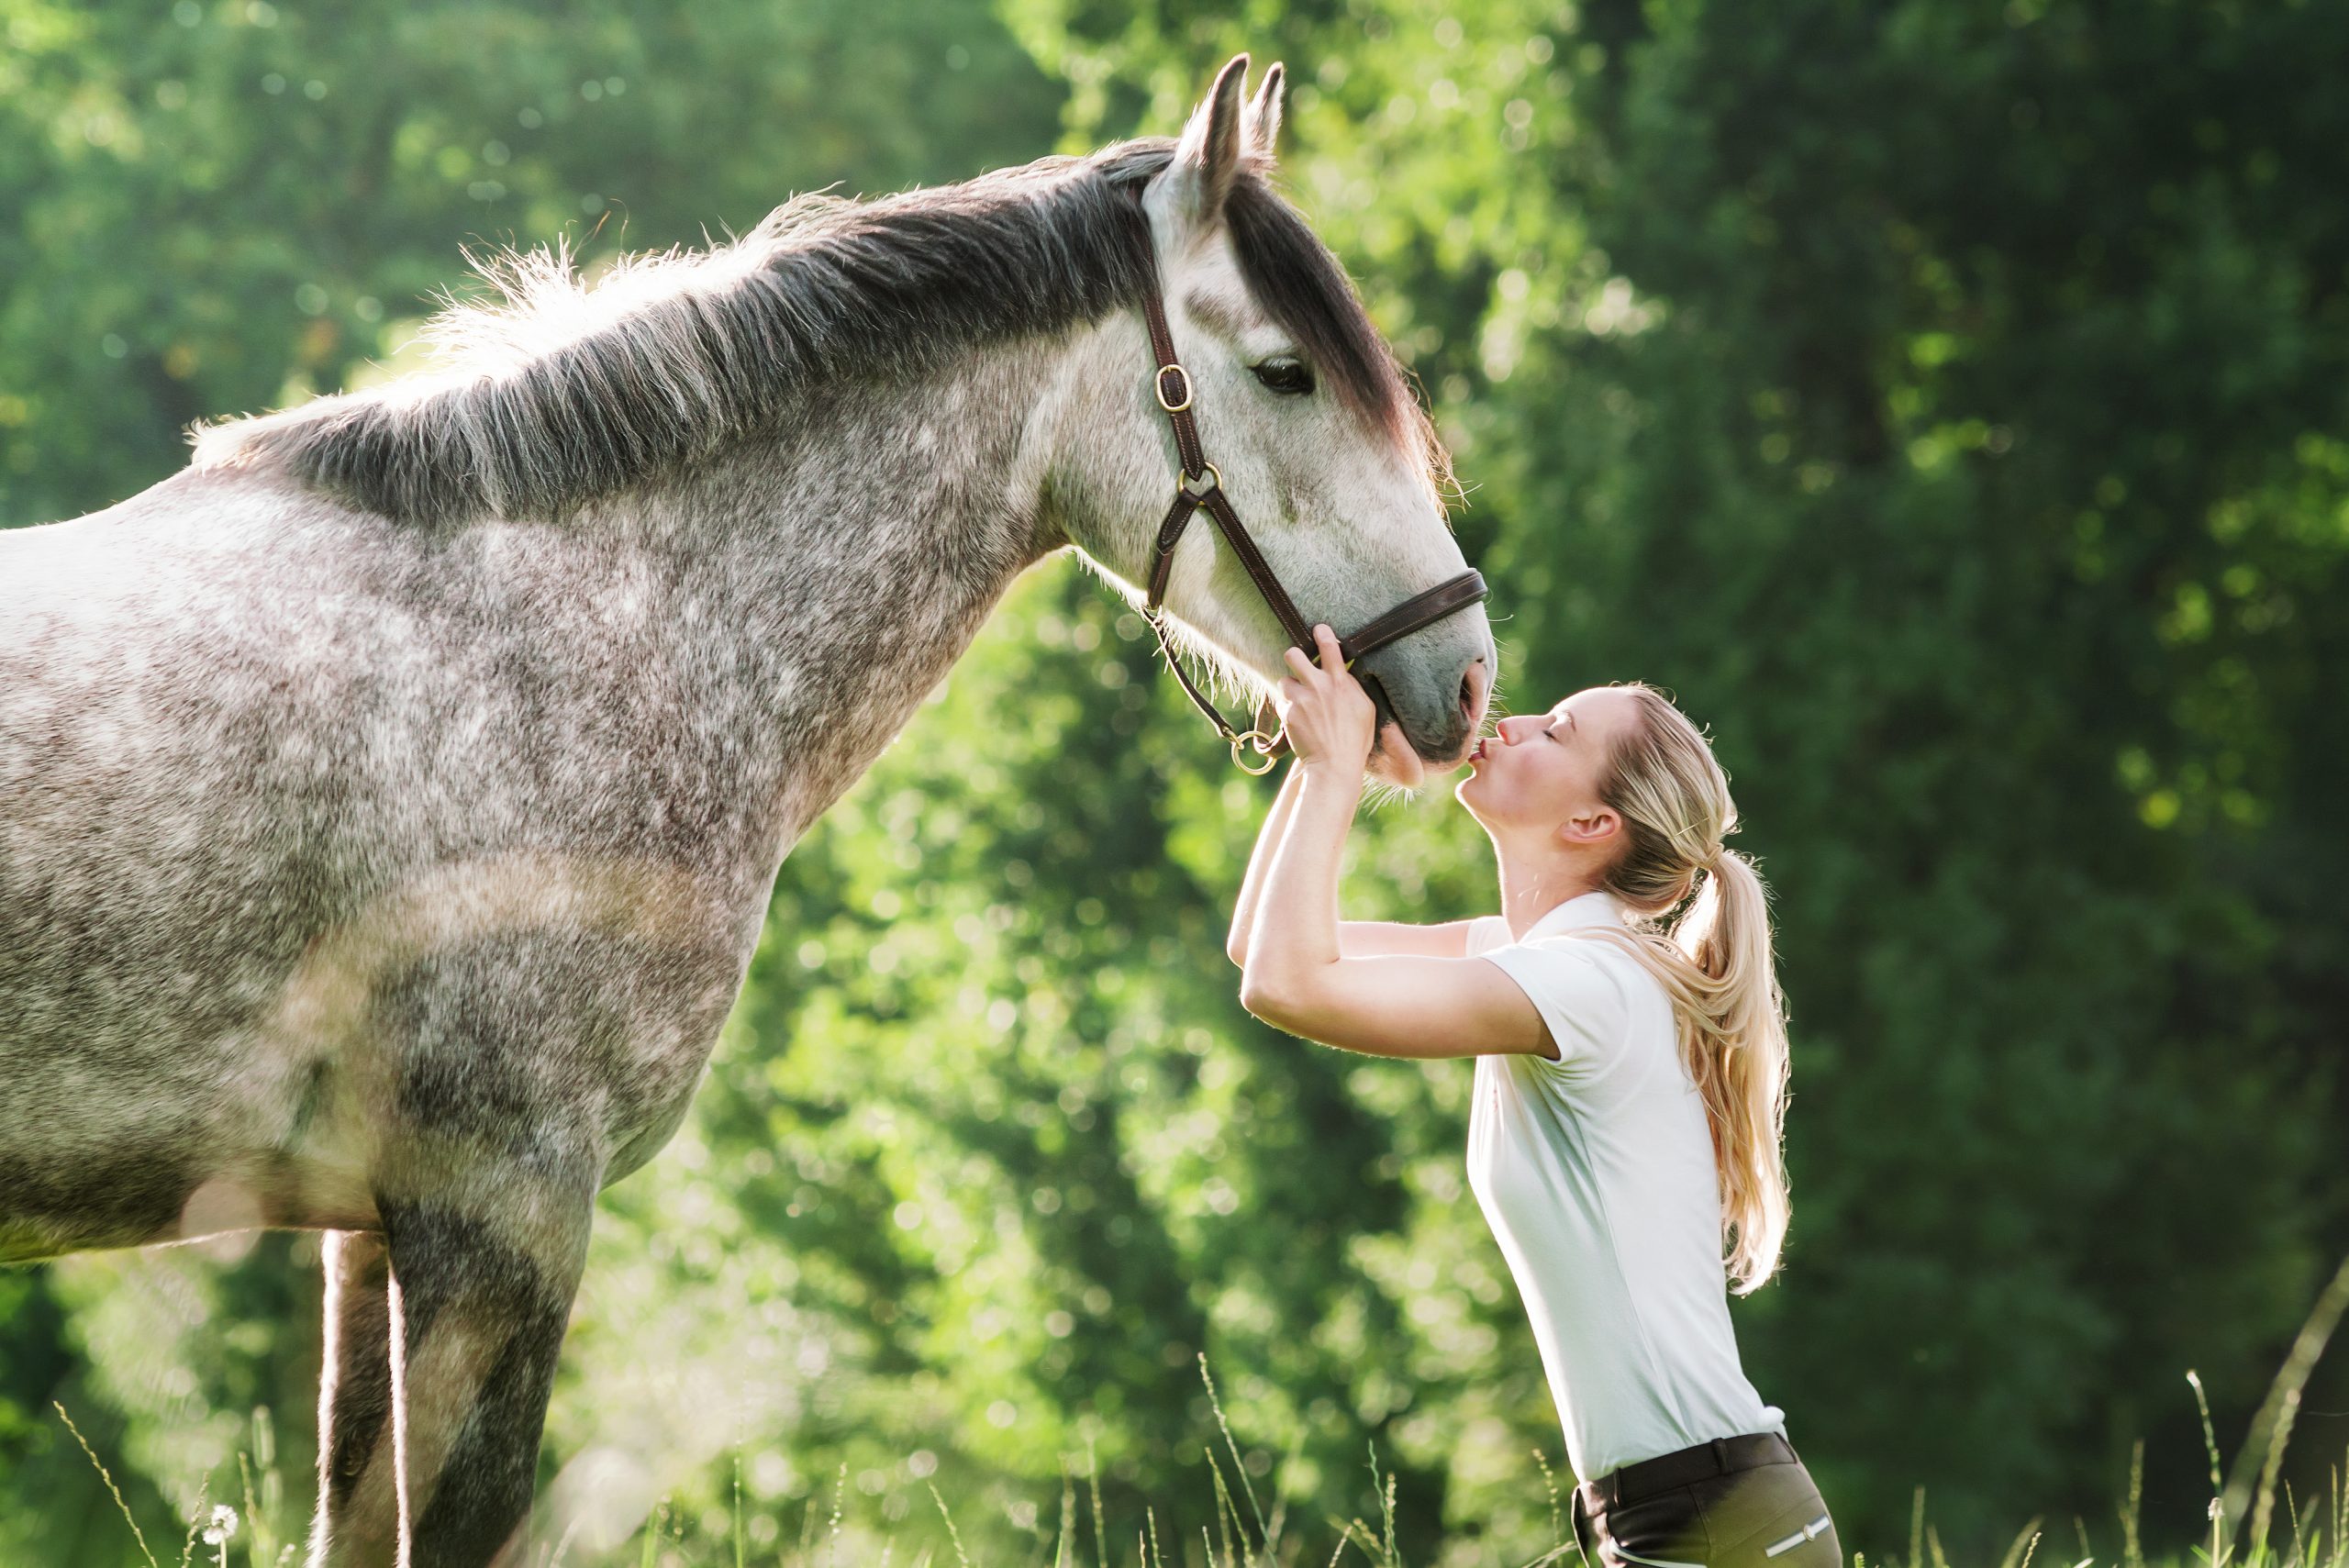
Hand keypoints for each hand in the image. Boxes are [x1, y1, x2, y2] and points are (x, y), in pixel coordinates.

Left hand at [1275, 625, 1375, 774]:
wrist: (1334, 765)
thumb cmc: (1355, 740)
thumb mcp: (1366, 710)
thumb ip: (1353, 687)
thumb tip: (1344, 673)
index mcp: (1340, 683)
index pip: (1329, 647)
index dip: (1322, 633)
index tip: (1318, 629)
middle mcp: (1318, 686)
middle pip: (1293, 654)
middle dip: (1294, 657)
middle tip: (1299, 666)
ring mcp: (1300, 700)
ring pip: (1284, 679)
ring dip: (1290, 688)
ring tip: (1300, 701)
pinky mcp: (1287, 714)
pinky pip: (1281, 703)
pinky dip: (1287, 710)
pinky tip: (1298, 721)